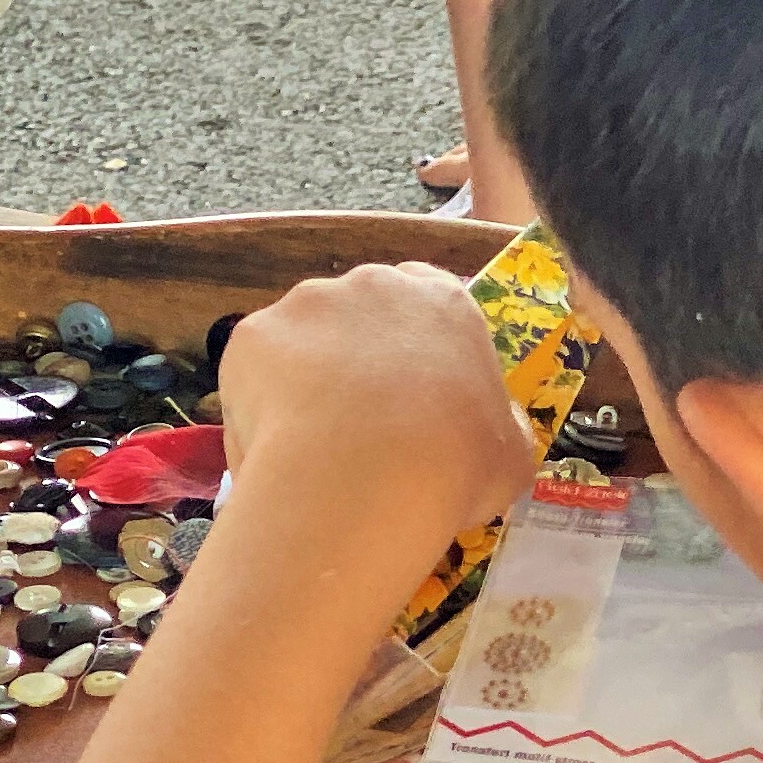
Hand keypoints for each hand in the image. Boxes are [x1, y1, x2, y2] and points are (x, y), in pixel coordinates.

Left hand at [213, 261, 532, 560]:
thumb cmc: (456, 463)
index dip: (416, 349)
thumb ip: (499, 425)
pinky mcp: (251, 335)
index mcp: (443, 301)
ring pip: (301, 344)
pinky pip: (254, 378)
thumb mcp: (511, 453)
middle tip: (357, 428)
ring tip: (311, 452)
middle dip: (355, 362)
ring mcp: (307, 303)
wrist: (368, 478)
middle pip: (359, 316)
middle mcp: (373, 284)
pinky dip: (259, 412)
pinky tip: (275, 457)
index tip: (410, 396)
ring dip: (303, 384)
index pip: (428, 300)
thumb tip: (490, 425)